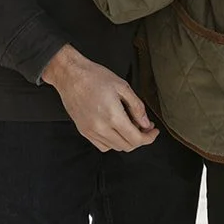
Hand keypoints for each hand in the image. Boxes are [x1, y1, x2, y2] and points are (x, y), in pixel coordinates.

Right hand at [40, 45, 158, 151]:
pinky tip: (115, 130)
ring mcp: (91, 131)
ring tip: (130, 126)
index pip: (136, 138)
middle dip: (140, 139)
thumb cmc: (94, 76)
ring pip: (115, 147)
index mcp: (113, 116)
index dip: (149, 138)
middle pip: (127, 146)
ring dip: (127, 141)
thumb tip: (146, 123)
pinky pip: (102, 146)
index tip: (153, 132)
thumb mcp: (122, 86)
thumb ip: (137, 107)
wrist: (70, 75)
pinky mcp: (83, 131)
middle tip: (144, 127)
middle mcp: (101, 127)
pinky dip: (113, 142)